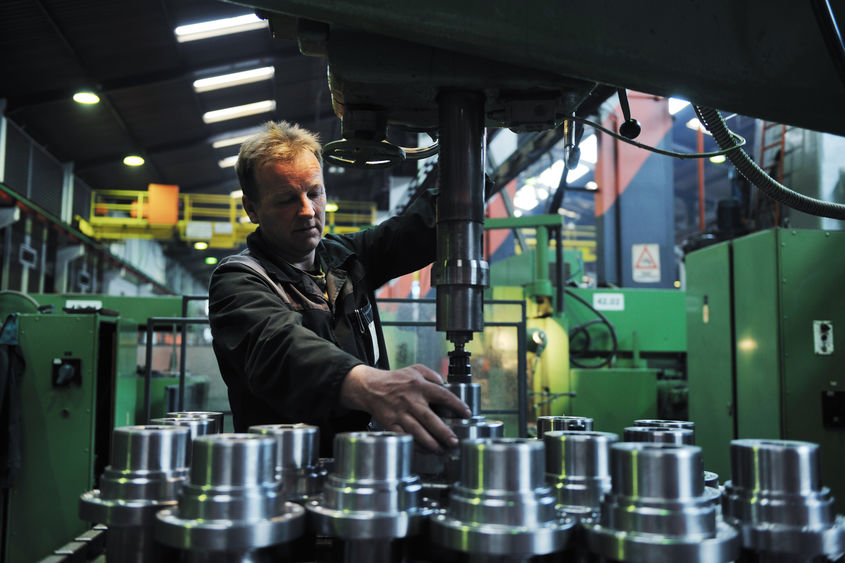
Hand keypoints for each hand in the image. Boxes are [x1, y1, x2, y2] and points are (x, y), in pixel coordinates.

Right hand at [340, 363, 471, 452]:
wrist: (370, 387)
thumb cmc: (395, 379)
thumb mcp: (415, 369)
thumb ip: (432, 374)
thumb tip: (445, 384)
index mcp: (419, 385)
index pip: (443, 395)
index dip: (457, 405)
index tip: (467, 414)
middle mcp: (410, 400)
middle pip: (430, 418)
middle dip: (444, 432)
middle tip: (454, 442)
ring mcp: (399, 413)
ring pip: (416, 431)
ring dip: (430, 443)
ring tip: (441, 450)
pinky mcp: (390, 424)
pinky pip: (404, 436)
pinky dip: (414, 445)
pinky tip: (424, 450)